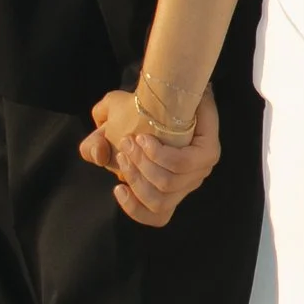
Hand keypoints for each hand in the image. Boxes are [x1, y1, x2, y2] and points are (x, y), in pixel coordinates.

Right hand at [81, 84, 221, 226]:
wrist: (164, 87)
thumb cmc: (138, 114)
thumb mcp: (108, 131)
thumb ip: (94, 146)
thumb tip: (97, 155)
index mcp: (169, 188)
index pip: (158, 217)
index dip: (135, 210)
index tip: (117, 187)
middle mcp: (188, 184)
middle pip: (158, 200)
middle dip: (134, 175)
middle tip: (123, 147)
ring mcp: (201, 170)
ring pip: (167, 183)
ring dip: (143, 164)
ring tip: (131, 141)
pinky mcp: (209, 153)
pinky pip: (180, 165)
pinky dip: (158, 155)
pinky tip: (144, 141)